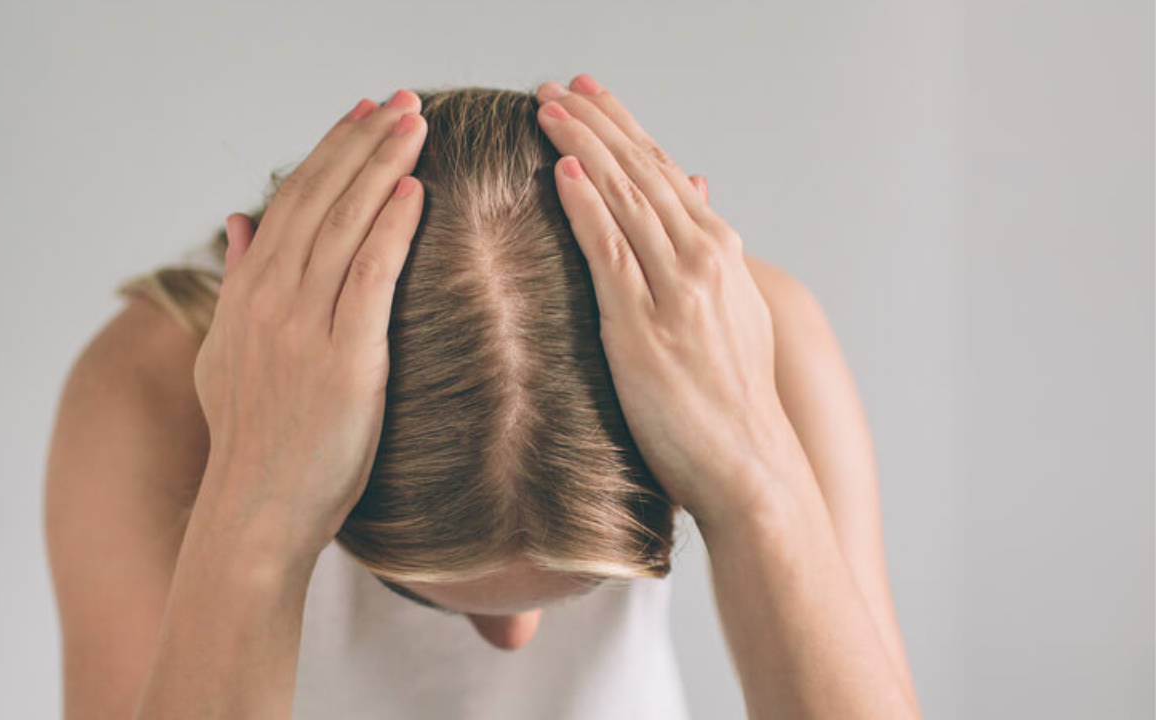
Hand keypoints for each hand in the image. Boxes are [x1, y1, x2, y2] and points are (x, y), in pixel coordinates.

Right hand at [193, 90, 426, 556]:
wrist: (255, 510)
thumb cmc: (250, 439)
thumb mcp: (223, 354)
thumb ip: (234, 283)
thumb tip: (239, 222)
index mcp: (245, 295)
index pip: (291, 202)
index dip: (329, 151)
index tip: (360, 114)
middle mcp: (269, 300)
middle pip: (321, 199)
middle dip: (363, 142)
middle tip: (401, 102)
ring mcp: (303, 327)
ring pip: (345, 226)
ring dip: (383, 167)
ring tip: (415, 125)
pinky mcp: (344, 360)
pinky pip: (370, 277)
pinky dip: (392, 229)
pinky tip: (415, 192)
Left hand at [533, 74, 790, 525]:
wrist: (751, 467)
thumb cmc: (731, 401)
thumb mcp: (733, 316)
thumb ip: (711, 255)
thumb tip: (697, 194)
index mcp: (719, 254)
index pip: (664, 171)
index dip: (622, 129)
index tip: (586, 95)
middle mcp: (702, 260)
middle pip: (642, 172)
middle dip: (596, 122)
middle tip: (553, 87)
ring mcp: (676, 292)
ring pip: (626, 199)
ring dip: (583, 148)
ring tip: (545, 110)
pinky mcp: (644, 329)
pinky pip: (611, 253)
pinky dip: (586, 208)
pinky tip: (561, 173)